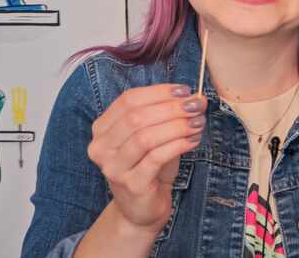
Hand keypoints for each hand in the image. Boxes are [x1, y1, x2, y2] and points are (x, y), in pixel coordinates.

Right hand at [87, 84, 205, 233]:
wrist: (142, 208)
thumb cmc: (149, 167)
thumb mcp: (153, 136)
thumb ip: (166, 115)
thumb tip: (195, 98)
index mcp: (103, 128)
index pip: (128, 100)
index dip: (158, 92)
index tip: (185, 91)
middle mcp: (101, 147)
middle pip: (136, 117)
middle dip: (171, 108)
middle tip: (196, 106)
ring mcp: (113, 167)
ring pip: (145, 137)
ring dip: (177, 126)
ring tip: (197, 122)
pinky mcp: (131, 184)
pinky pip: (156, 157)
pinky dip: (177, 145)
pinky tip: (193, 140)